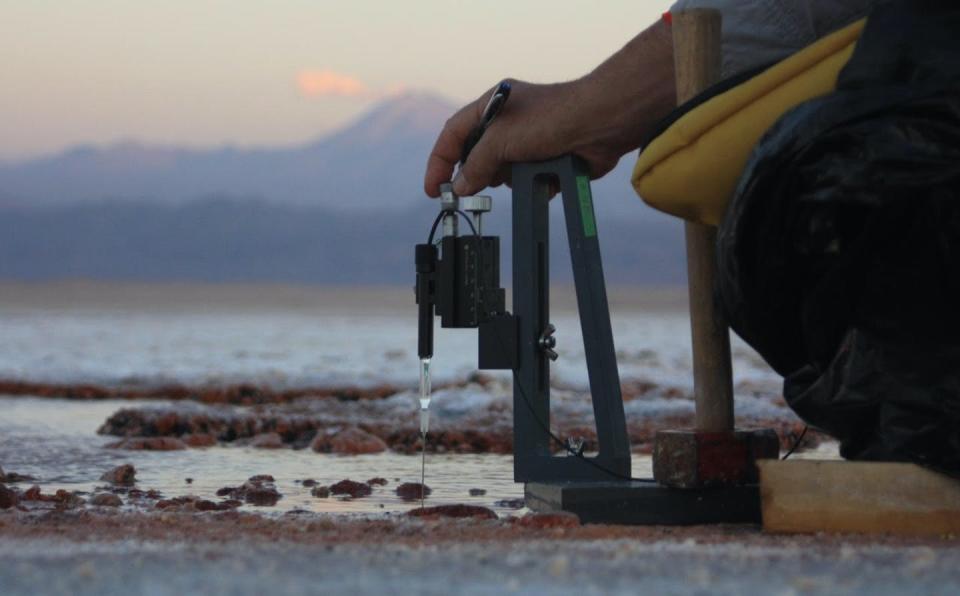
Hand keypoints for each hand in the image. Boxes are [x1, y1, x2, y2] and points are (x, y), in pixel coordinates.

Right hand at [423, 79, 622, 197]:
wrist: (600, 123)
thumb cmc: (553, 117)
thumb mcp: (502, 139)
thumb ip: (476, 164)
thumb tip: (459, 186)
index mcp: (491, 106)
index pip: (453, 135)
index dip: (439, 162)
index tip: (433, 189)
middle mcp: (508, 123)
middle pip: (476, 156)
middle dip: (477, 175)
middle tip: (471, 194)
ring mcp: (528, 141)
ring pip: (503, 172)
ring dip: (509, 179)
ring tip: (521, 173)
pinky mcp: (547, 159)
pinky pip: (528, 180)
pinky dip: (533, 183)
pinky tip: (544, 176)